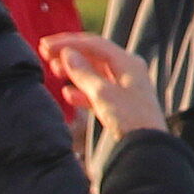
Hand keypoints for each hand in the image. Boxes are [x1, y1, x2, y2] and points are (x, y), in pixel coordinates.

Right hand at [40, 31, 167, 139]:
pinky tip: (68, 95)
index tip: (45, 46)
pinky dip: (82, 91)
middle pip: (95, 56)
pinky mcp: (122, 106)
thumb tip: (67, 54)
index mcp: (128, 63)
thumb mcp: (103, 94)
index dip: (68, 42)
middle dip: (70, 55)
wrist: (148, 151)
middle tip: (46, 55)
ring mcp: (126, 88)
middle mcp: (129, 71)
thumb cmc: (130, 120)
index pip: (95, 44)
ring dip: (74, 71)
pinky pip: (98, 92)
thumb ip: (83, 73)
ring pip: (95, 74)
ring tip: (54, 70)